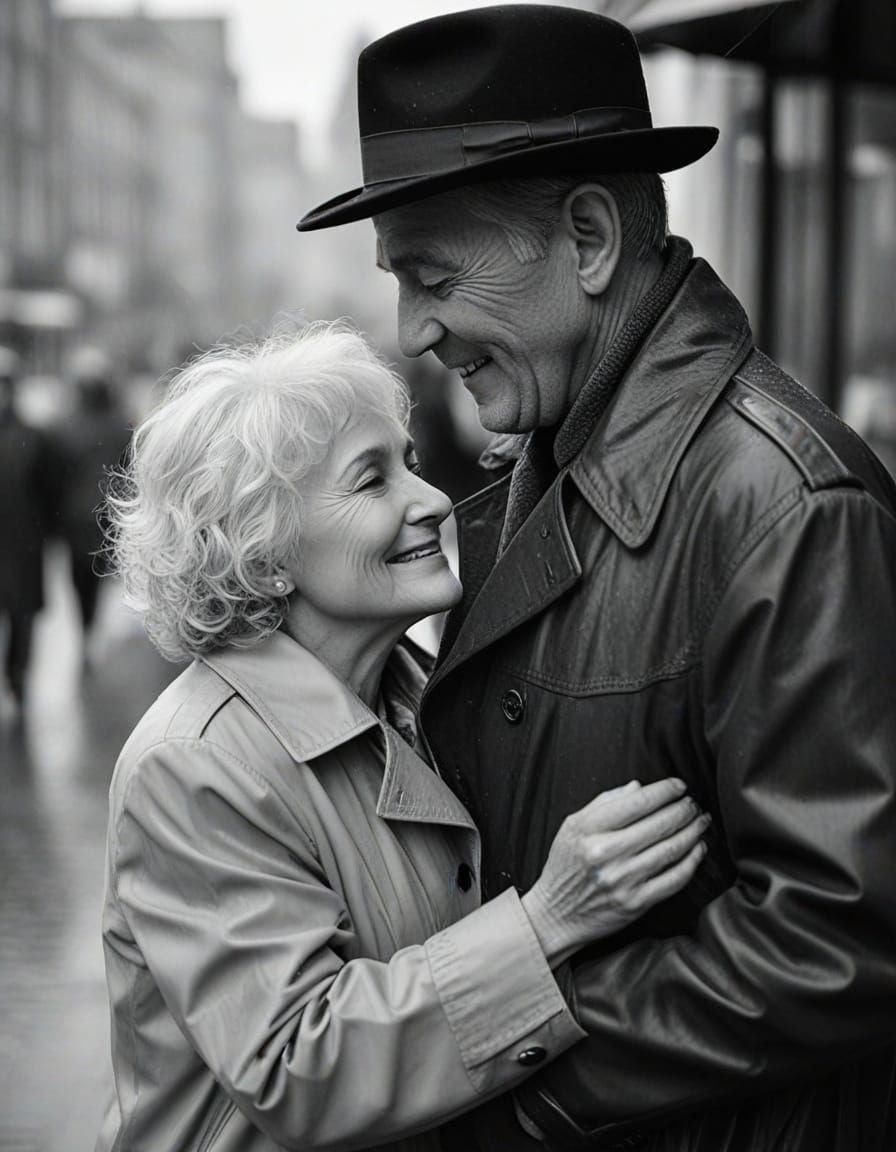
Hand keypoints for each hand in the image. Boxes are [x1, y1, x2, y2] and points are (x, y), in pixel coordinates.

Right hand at [521, 779, 708, 966]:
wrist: (556, 915)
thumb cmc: (564, 866)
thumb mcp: (572, 826)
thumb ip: (605, 802)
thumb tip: (639, 788)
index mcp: (588, 829)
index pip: (637, 803)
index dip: (665, 791)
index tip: (679, 786)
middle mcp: (605, 853)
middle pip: (659, 824)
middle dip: (684, 809)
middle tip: (693, 803)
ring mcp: (622, 880)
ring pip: (671, 849)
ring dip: (693, 832)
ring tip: (701, 821)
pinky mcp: (636, 903)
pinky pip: (674, 879)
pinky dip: (692, 862)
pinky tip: (698, 850)